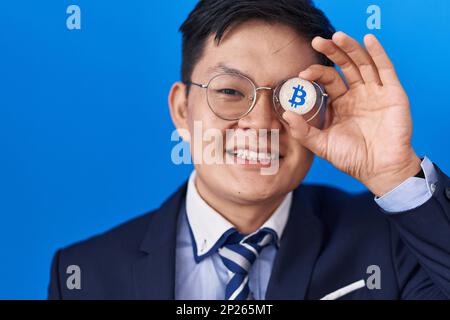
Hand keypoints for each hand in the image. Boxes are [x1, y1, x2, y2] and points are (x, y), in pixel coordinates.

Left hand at [283, 32, 420, 196]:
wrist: (379, 170)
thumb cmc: (352, 158)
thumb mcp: (322, 145)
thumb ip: (303, 131)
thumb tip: (285, 114)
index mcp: (341, 103)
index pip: (329, 80)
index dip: (316, 73)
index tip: (303, 73)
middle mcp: (358, 94)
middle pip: (345, 66)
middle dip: (332, 52)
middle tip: (317, 41)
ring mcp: (376, 92)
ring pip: (363, 63)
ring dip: (351, 48)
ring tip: (338, 36)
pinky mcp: (393, 94)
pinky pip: (386, 70)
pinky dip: (378, 53)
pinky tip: (369, 40)